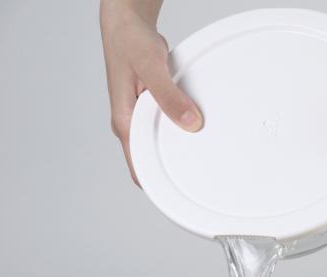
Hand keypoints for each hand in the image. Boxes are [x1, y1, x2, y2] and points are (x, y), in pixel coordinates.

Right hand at [100, 0, 202, 185]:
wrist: (126, 24)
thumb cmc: (130, 43)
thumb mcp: (152, 67)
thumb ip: (169, 96)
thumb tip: (190, 122)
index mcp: (125, 123)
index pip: (139, 170)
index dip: (157, 190)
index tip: (178, 201)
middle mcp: (130, 125)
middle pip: (150, 163)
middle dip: (171, 177)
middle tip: (200, 186)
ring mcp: (140, 118)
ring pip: (158, 147)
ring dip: (177, 154)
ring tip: (202, 164)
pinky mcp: (150, 109)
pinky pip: (164, 130)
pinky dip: (179, 135)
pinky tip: (196, 135)